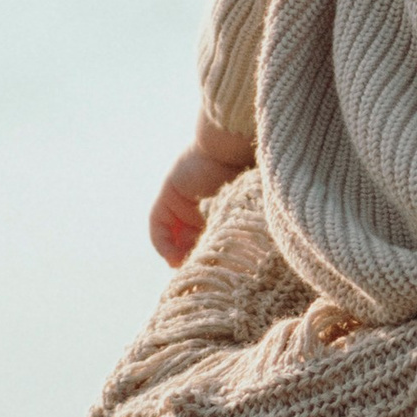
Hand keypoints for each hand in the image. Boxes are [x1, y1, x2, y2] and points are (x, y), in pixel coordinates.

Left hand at [149, 113, 256, 266]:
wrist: (234, 145)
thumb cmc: (251, 171)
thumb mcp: (249, 201)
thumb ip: (247, 220)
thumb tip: (258, 249)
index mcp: (216, 190)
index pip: (204, 224)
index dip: (204, 245)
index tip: (211, 264)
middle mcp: (196, 189)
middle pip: (186, 228)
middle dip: (190, 251)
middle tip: (197, 270)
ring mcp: (181, 189)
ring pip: (172, 226)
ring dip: (177, 249)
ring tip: (186, 267)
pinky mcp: (170, 190)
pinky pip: (158, 220)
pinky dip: (162, 240)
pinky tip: (172, 257)